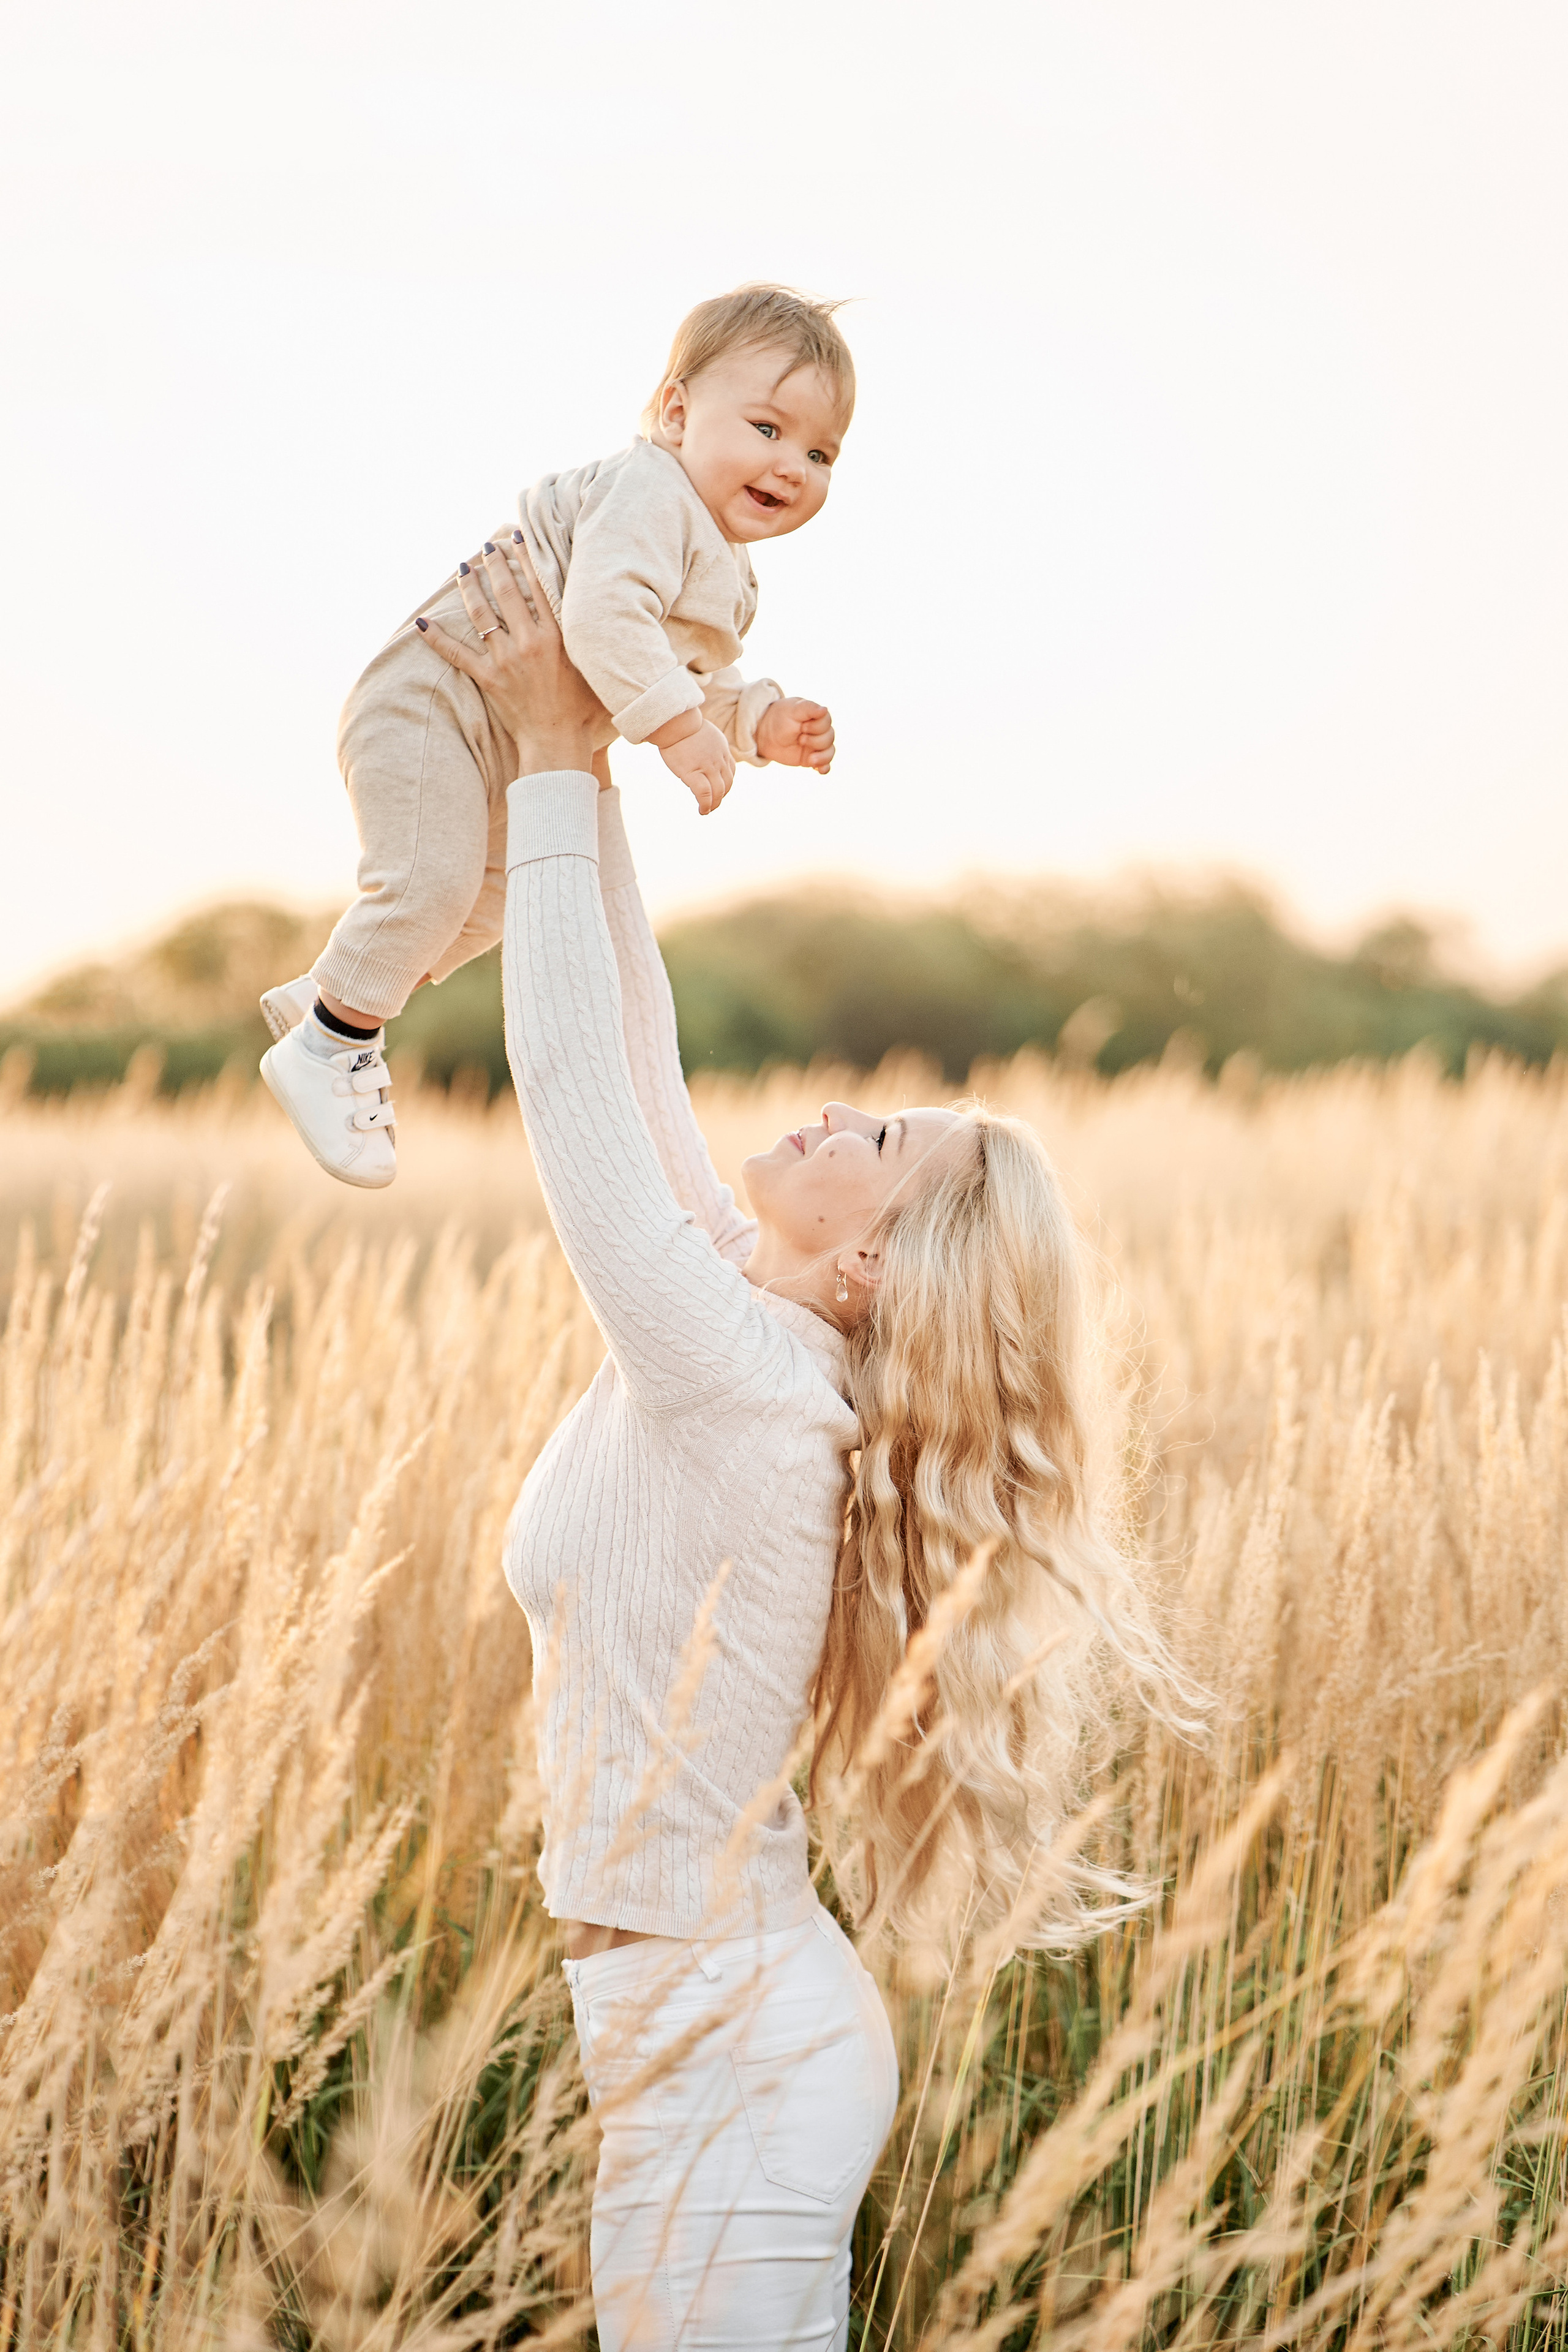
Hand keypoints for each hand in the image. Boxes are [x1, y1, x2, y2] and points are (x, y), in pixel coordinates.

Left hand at [414, 536, 604, 775]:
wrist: (558, 742)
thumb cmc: (582, 708)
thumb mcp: (592, 665)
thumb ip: (586, 636)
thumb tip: (592, 608)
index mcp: (556, 636)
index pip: (538, 586)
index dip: (526, 558)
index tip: (517, 537)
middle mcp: (529, 643)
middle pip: (506, 593)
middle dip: (495, 565)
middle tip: (487, 546)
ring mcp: (505, 660)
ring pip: (481, 615)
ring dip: (470, 588)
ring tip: (464, 568)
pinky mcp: (488, 679)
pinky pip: (457, 654)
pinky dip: (438, 639)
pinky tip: (423, 622)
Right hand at [656, 717, 735, 815]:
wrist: (675, 722)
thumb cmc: (680, 724)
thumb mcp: (701, 730)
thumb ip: (705, 742)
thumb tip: (695, 746)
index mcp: (721, 748)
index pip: (731, 770)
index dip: (726, 783)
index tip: (720, 790)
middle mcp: (718, 758)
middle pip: (727, 783)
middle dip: (722, 796)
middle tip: (714, 804)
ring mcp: (708, 766)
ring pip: (718, 791)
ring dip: (715, 804)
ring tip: (707, 810)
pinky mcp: (694, 773)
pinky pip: (705, 794)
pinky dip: (705, 805)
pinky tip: (702, 811)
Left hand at [755, 696, 834, 772]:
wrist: (766, 734)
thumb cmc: (781, 717)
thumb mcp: (793, 710)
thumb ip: (809, 708)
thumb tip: (825, 709)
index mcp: (817, 716)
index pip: (827, 723)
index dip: (816, 727)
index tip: (802, 727)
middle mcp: (820, 731)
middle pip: (829, 738)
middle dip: (815, 741)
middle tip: (800, 739)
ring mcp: (817, 745)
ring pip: (829, 752)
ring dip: (822, 757)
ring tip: (810, 759)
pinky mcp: (812, 758)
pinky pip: (824, 765)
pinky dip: (824, 768)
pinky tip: (819, 770)